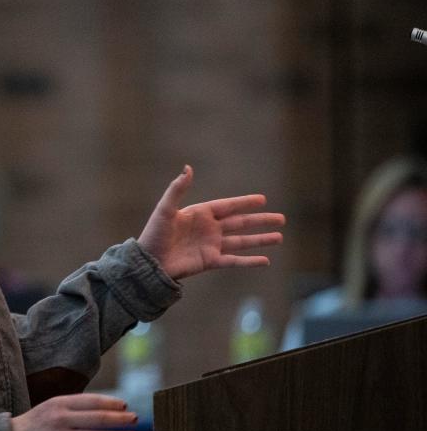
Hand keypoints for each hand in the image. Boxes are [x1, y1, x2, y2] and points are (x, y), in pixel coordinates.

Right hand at [10, 393, 137, 430]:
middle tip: (135, 419)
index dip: (111, 403)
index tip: (126, 406)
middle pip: (97, 419)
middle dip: (120, 419)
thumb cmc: (36, 423)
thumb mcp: (51, 407)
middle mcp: (60, 418)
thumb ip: (74, 407)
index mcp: (59, 403)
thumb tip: (107, 409)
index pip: (91, 401)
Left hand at [137, 165, 284, 280]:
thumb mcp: (165, 209)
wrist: (148, 262)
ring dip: (260, 239)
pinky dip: (249, 261)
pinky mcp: (210, 262)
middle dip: (260, 221)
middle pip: (240, 223)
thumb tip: (188, 168)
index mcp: (200, 214)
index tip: (262, 199)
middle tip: (281, 218)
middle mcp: (209, 229)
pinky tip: (265, 260)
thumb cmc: (154, 234)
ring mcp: (211, 246)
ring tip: (279, 237)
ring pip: (241, 241)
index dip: (245, 203)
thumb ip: (177, 189)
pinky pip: (234, 261)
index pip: (228, 206)